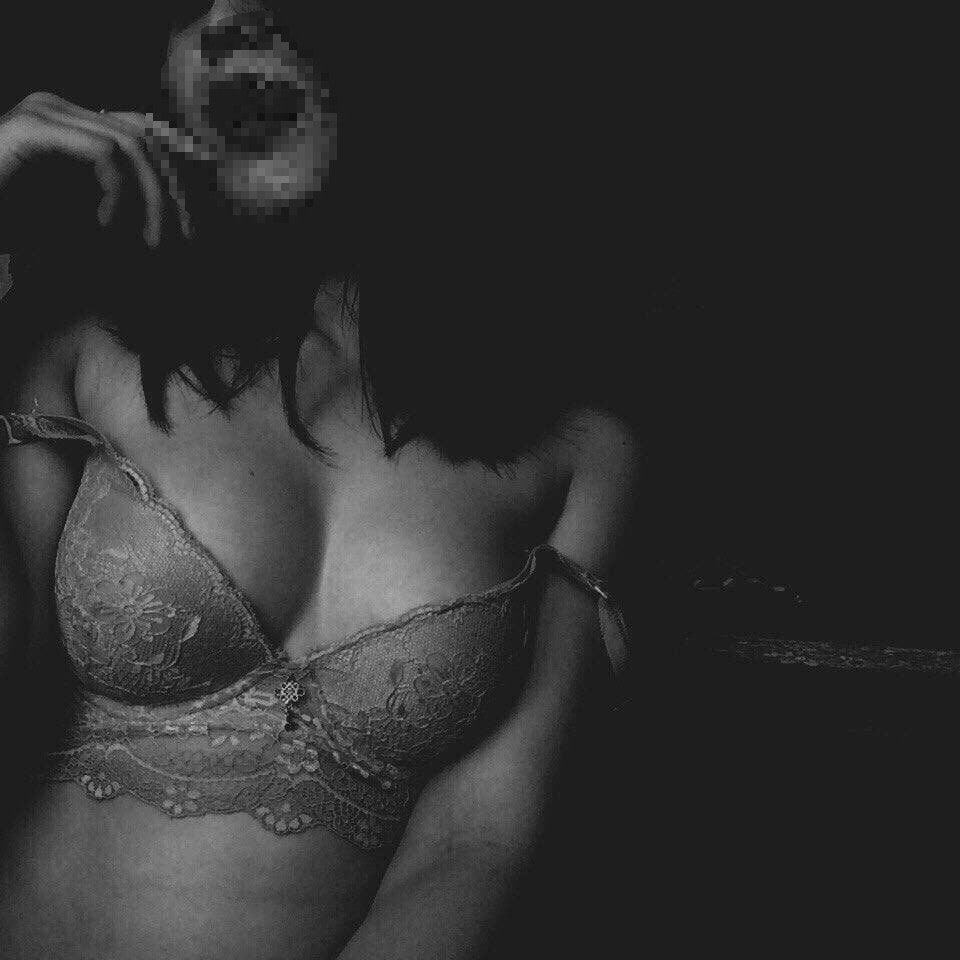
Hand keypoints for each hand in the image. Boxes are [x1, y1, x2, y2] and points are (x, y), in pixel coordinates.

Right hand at [0, 92, 192, 247]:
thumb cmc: (12, 224)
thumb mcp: (81, 219)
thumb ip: (122, 210)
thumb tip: (174, 220)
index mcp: (76, 126)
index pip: (148, 141)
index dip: (176, 182)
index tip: (191, 230)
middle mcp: (63, 110)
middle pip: (149, 139)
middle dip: (173, 192)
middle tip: (184, 239)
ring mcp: (46, 112)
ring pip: (134, 145)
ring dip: (152, 197)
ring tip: (149, 240)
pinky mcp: (33, 127)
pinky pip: (104, 154)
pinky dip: (117, 192)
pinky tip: (106, 225)